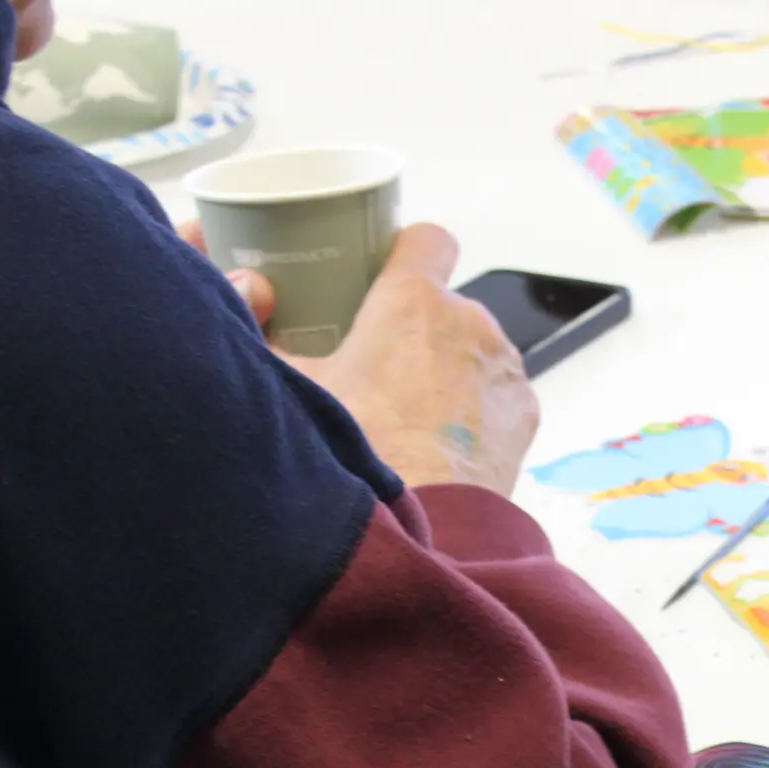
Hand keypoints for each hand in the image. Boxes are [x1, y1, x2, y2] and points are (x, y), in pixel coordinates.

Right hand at [181, 221, 537, 493]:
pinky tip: (441, 440)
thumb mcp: (291, 386)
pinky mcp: (524, 413)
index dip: (405, 253)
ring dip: (446, 368)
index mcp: (414, 301)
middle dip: (414, 326)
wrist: (424, 527)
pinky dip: (474, 409)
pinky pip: (495, 394)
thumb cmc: (360, 455)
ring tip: (407, 413)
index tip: (383, 276)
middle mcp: (470, 322)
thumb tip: (244, 294)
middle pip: (443, 303)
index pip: (426, 239)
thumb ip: (262, 331)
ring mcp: (504, 368)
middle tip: (375, 364)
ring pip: (471, 348)